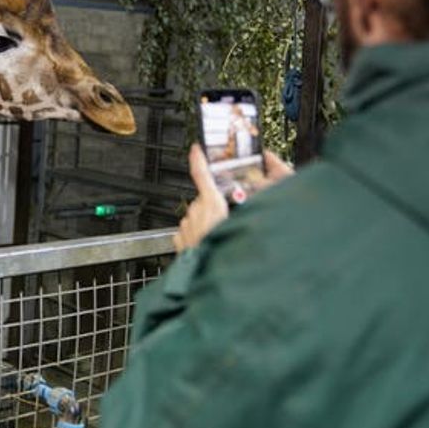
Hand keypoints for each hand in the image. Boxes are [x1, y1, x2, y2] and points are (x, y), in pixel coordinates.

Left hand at [173, 147, 294, 253]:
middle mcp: (195, 212)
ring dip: (206, 224)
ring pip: (197, 217)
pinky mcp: (179, 239)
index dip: (198, 159)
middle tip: (227, 223)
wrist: (200, 278)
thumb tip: (249, 209)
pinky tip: (206, 246)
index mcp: (211, 204)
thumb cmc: (221, 255)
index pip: (201, 175)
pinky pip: (189, 231)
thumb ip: (242, 215)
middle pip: (205, 200)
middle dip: (214, 208)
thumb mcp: (240, 229)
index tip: (195, 149)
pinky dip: (197, 235)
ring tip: (218, 239)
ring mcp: (185, 226)